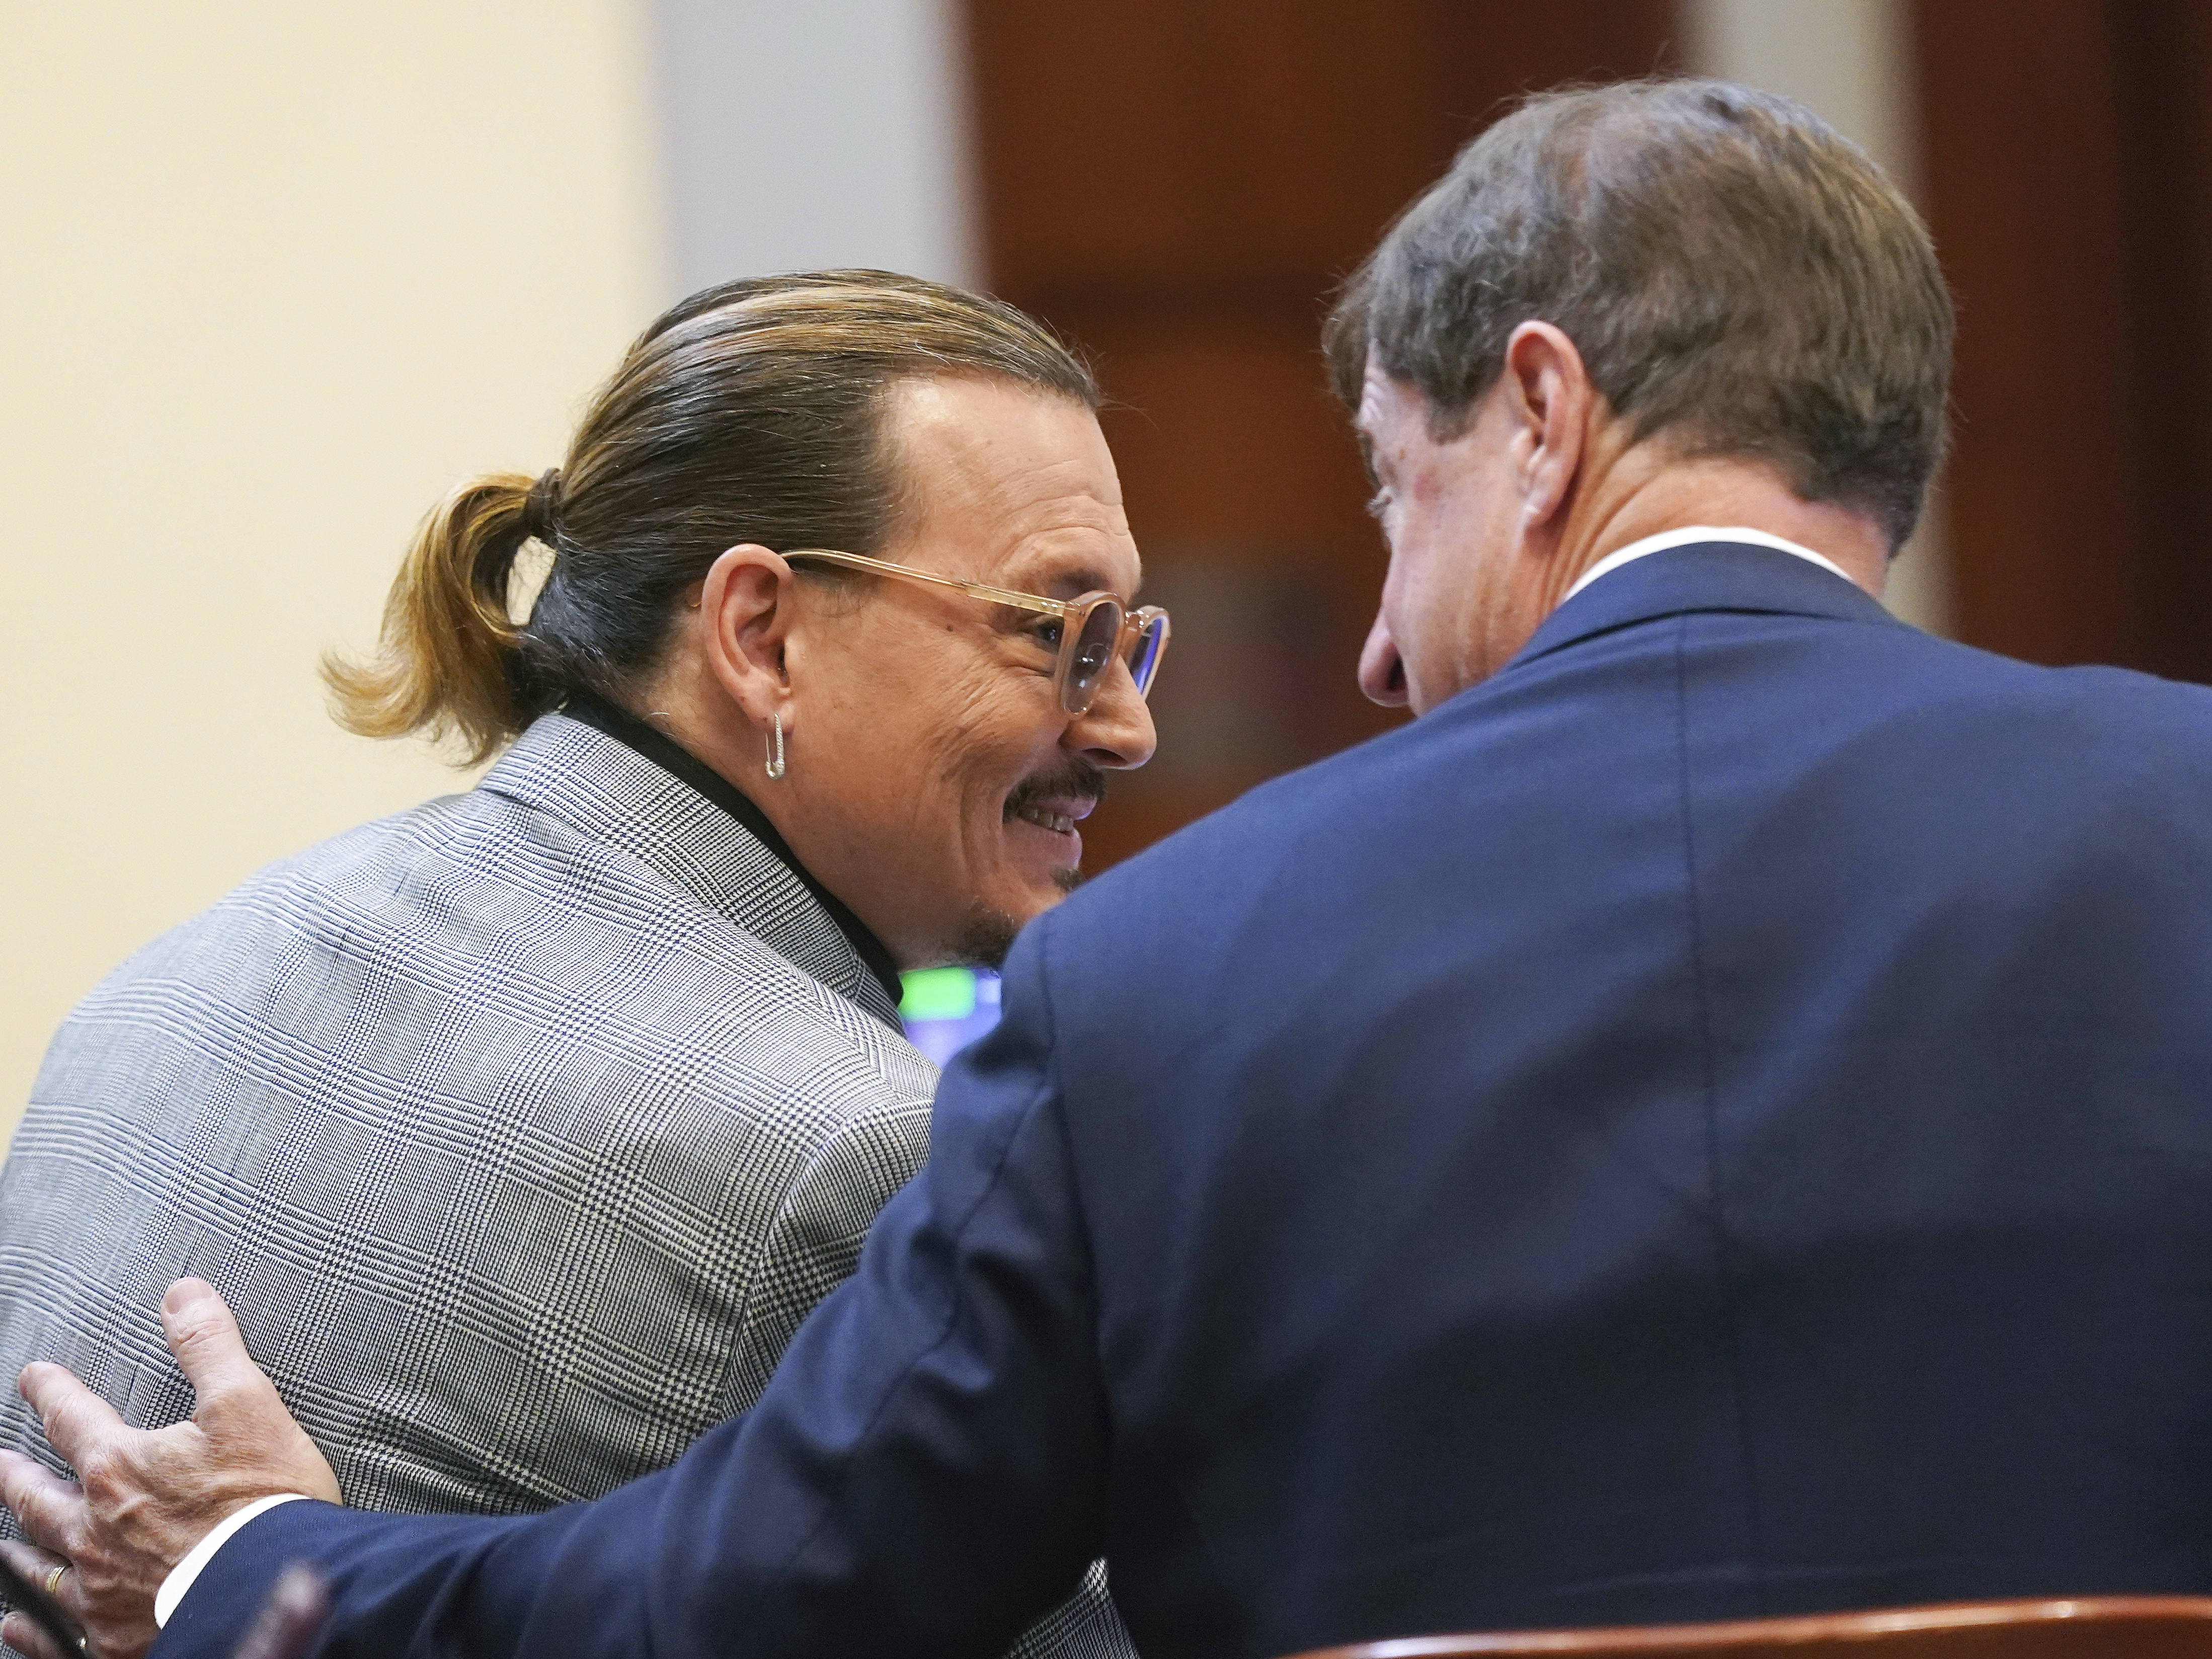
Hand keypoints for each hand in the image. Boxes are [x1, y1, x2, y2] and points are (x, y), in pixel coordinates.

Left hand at [0, 1279, 338, 1658]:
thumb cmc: (264, 1501)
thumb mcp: (247, 1404)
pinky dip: (28, 1624)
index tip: (35, 1377)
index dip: (51, 1391)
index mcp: (120, 1468)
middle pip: (36, 1494)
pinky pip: (51, 1633)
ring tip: (3, 1536)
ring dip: (17, 1544)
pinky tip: (15, 1622)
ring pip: (36, 1564)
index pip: (71, 1417)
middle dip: (13, 1472)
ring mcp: (96, 1589)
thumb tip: (183, 1295)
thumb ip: (209, 1346)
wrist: (268, 1590)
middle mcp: (92, 1529)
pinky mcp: (109, 1638)